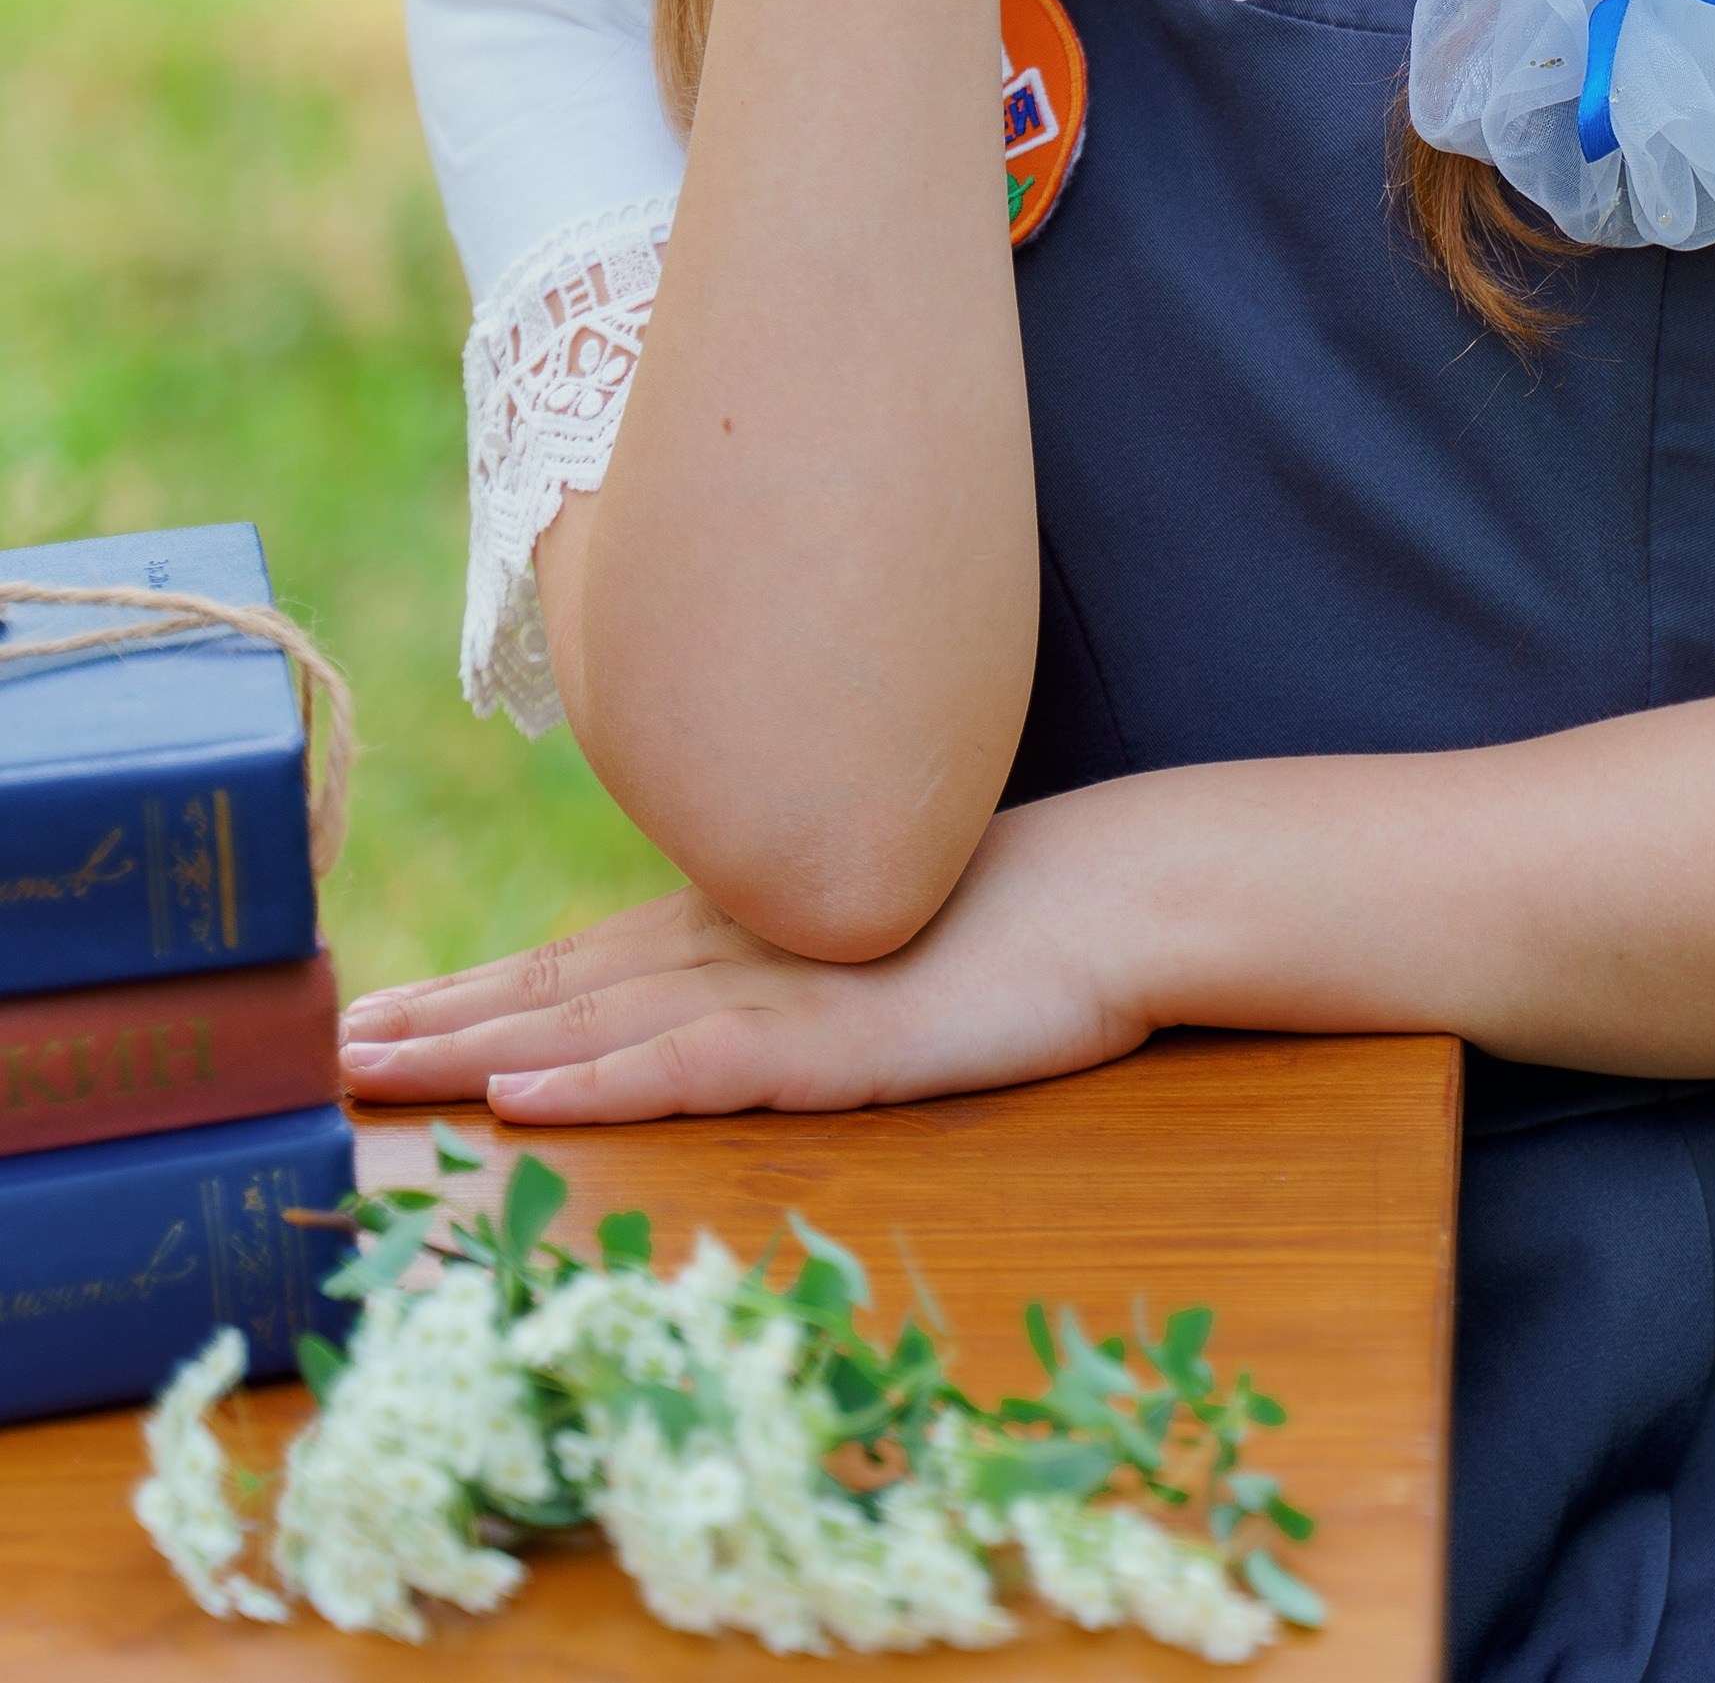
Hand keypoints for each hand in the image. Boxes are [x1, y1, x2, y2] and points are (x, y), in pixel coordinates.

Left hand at [335, 797, 1155, 1125]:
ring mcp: (772, 991)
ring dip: (475, 1049)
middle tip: (324, 1046)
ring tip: (374, 1067)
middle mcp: (731, 947)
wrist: (1114, 896)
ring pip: (590, 1025)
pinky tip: (525, 1094)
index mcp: (738, 927)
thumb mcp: (865, 948)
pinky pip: (688, 1066)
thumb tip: (716, 997)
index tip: (374, 1013)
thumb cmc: (1006, 925)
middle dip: (437, 1019)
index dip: (472, 991)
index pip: (575, 965)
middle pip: (554, 987)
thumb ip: (785, 966)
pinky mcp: (824, 1041)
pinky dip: (596, 1084)